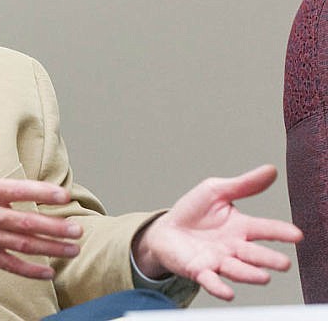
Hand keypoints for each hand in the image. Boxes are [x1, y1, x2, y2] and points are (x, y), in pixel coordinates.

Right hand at [0, 122, 80, 278]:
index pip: (18, 191)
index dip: (42, 193)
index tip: (63, 196)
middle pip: (27, 222)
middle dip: (55, 227)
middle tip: (77, 230)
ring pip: (24, 245)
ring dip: (51, 248)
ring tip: (73, 248)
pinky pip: (11, 265)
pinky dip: (30, 271)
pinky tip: (48, 272)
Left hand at [132, 164, 302, 299]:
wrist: (165, 229)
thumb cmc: (193, 211)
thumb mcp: (216, 191)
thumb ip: (244, 184)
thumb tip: (271, 170)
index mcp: (241, 227)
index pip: (264, 229)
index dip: (280, 232)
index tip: (296, 235)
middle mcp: (233, 247)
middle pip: (254, 254)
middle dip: (268, 259)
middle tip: (283, 263)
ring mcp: (217, 260)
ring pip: (236, 269)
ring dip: (249, 274)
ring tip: (263, 277)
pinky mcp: (199, 270)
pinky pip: (211, 281)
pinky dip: (219, 287)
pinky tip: (227, 292)